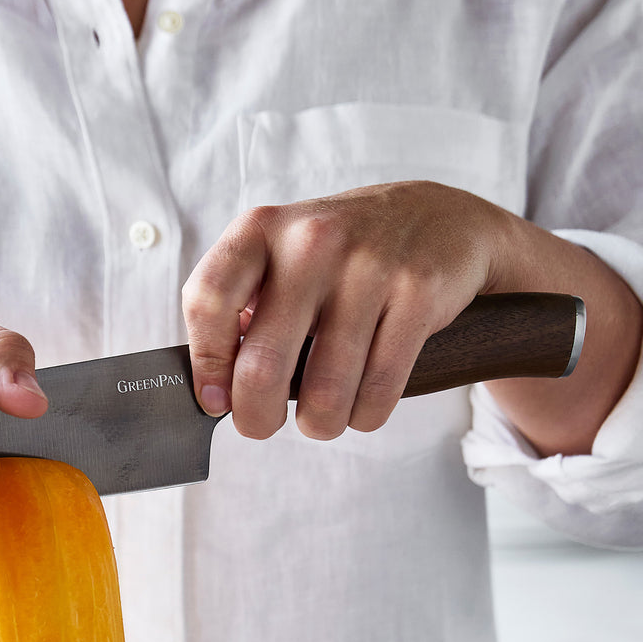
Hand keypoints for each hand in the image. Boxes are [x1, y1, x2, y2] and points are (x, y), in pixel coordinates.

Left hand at [182, 181, 512, 439]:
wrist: (437, 217)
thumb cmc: (338, 255)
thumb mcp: (278, 258)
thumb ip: (239, 310)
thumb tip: (217, 390)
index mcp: (261, 230)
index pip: (208, 301)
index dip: (205, 364)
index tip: (214, 400)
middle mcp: (312, 242)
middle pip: (262, 365)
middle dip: (257, 417)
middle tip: (262, 424)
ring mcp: (369, 266)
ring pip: (325, 394)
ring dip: (319, 424)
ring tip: (321, 416)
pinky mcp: (418, 293)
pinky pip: (378, 391)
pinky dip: (364, 415)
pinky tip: (360, 405)